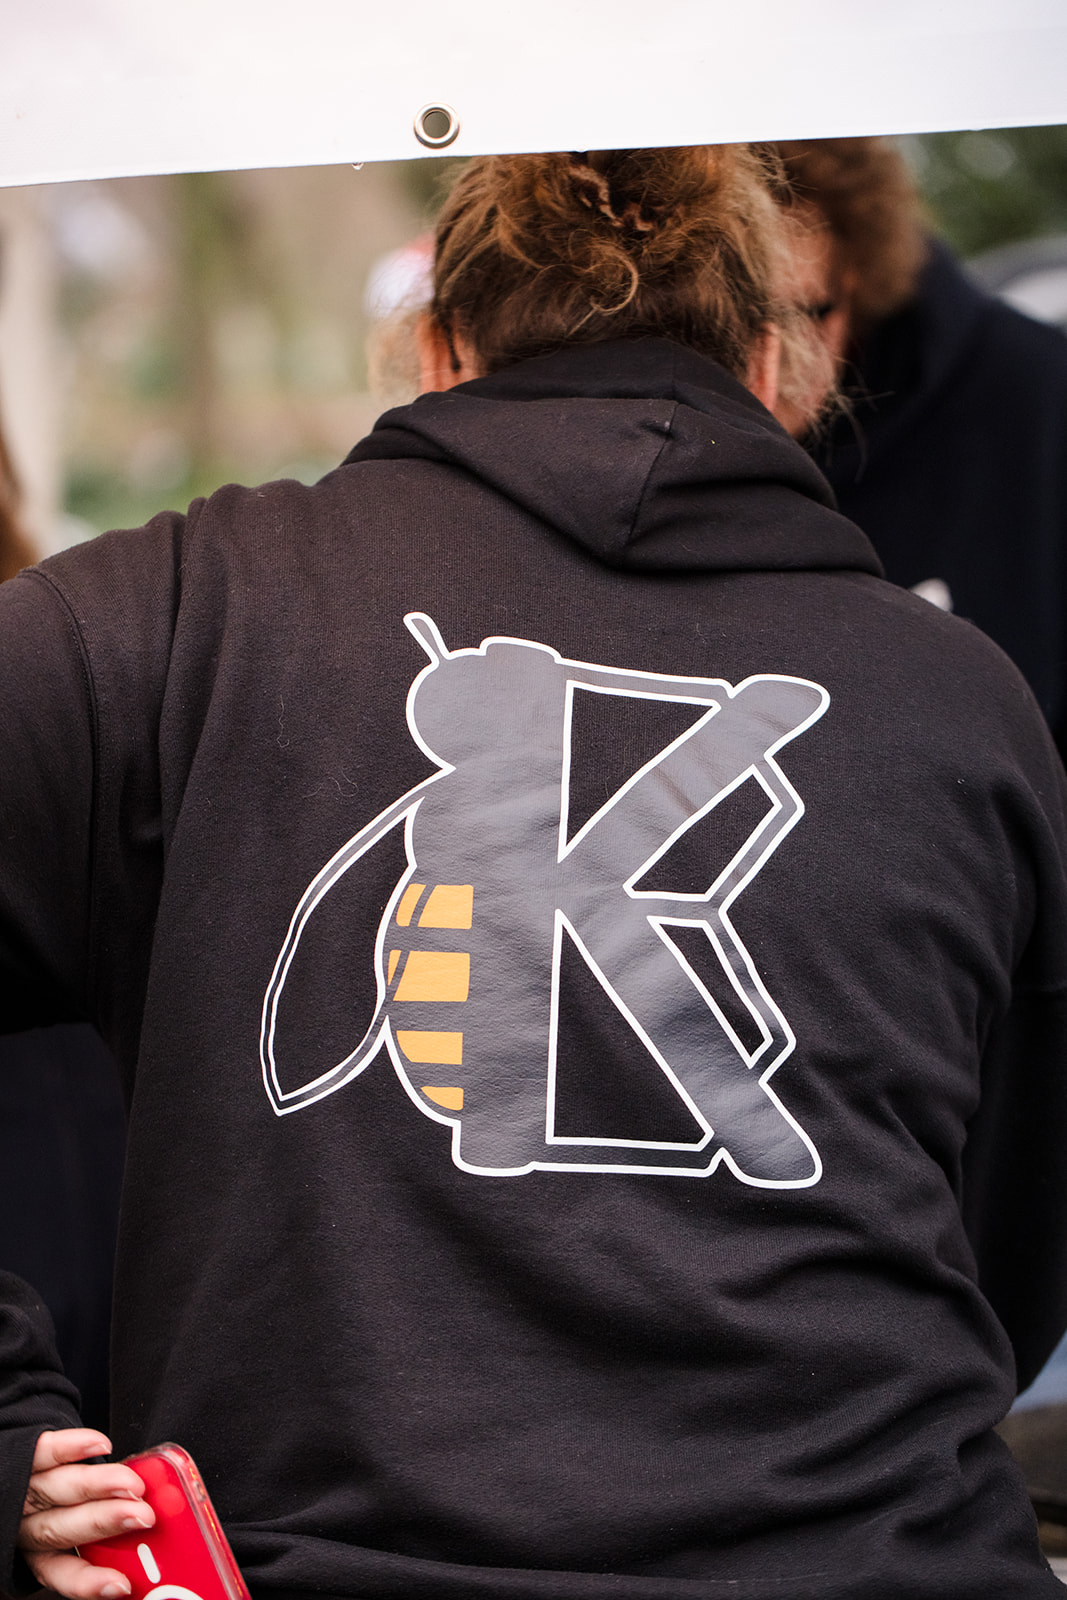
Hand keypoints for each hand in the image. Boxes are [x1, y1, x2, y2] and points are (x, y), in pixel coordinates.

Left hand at [18, 1429, 154, 1598]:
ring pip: (60, 1488)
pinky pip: (43, 1452)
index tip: (122, 1585)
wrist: (16, 1478)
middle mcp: (28, 1526)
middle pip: (62, 1527)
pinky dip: (72, 1448)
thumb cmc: (55, 1510)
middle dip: (105, 1522)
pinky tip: (100, 1445)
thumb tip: (151, 1557)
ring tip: (132, 1483)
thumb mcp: (68, 1541)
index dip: (89, 1581)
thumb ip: (105, 1548)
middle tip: (142, 1517)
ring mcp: (25, 1491)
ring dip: (99, 1485)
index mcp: (40, 1553)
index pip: (61, 1571)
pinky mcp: (24, 1458)